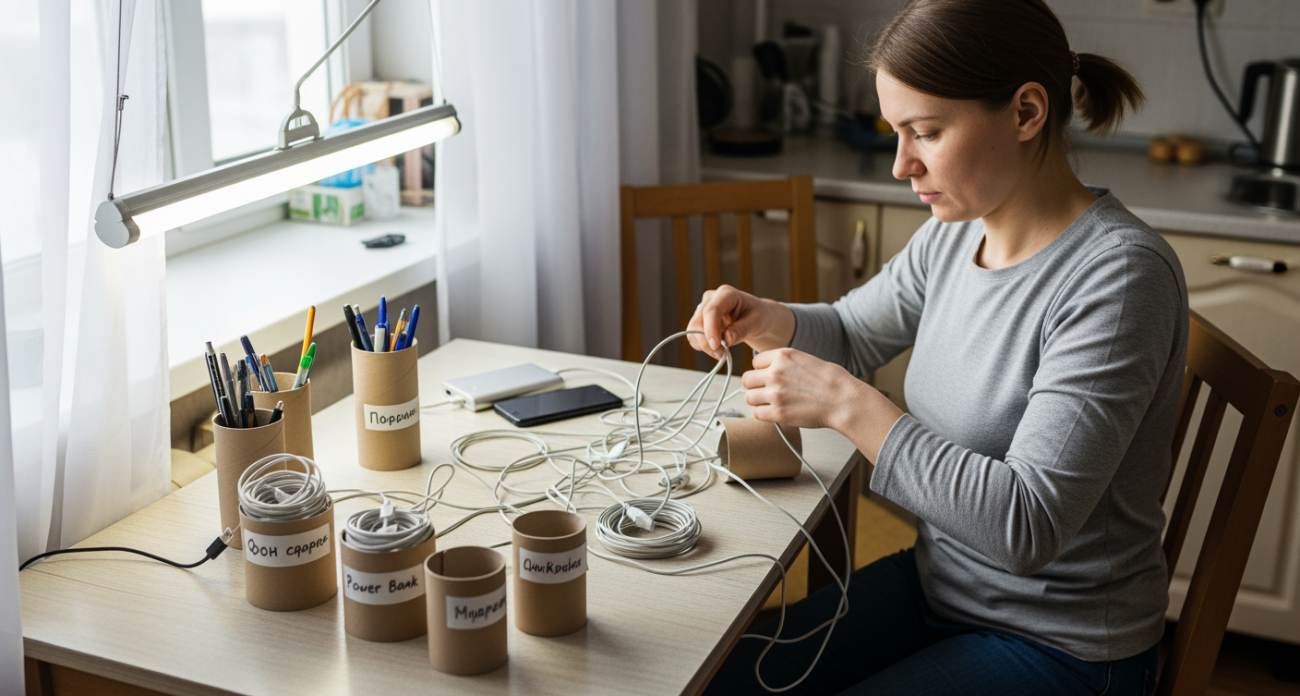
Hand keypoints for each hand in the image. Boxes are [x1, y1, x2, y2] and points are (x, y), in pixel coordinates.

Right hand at [686, 285, 794, 359]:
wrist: (755, 317)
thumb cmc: (757, 316)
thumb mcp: (757, 322)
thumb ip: (742, 329)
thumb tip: (727, 339)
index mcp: (726, 294)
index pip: (711, 311)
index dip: (711, 329)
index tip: (716, 346)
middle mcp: (711, 299)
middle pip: (698, 321)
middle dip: (706, 342)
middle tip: (721, 355)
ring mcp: (702, 309)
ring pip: (692, 330)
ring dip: (704, 346)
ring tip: (721, 353)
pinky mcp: (699, 321)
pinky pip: (693, 336)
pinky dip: (702, 346)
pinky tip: (717, 348)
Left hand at [742, 348, 863, 428]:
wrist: (844, 400)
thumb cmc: (832, 381)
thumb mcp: (806, 359)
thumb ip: (785, 363)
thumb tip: (770, 369)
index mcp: (783, 356)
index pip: (755, 362)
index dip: (762, 371)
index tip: (770, 377)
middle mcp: (776, 372)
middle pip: (747, 380)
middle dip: (756, 386)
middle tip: (767, 391)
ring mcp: (775, 393)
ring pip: (749, 397)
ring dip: (758, 401)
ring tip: (772, 403)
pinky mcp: (778, 412)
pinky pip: (756, 413)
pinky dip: (764, 414)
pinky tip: (776, 412)